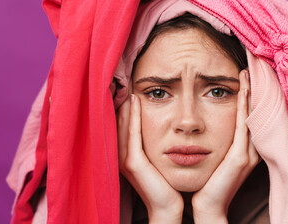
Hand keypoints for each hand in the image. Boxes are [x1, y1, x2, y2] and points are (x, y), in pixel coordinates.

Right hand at [117, 94, 183, 223]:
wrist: (168, 206)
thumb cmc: (167, 182)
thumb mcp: (158, 159)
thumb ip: (155, 143)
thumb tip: (163, 127)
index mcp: (128, 155)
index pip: (124, 126)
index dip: (125, 109)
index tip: (130, 90)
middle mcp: (123, 155)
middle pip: (119, 123)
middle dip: (122, 104)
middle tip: (125, 83)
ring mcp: (126, 159)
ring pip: (123, 126)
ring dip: (125, 106)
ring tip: (129, 87)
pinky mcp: (134, 163)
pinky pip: (132, 134)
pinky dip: (133, 117)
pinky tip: (135, 102)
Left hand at [191, 70, 259, 223]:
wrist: (208, 206)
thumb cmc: (206, 182)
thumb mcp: (212, 157)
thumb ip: (214, 141)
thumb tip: (203, 125)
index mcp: (242, 149)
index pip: (247, 117)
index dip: (246, 97)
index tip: (241, 78)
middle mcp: (250, 148)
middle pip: (254, 113)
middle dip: (252, 91)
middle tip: (248, 68)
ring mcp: (248, 152)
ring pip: (251, 115)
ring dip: (250, 94)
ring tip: (247, 73)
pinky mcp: (240, 157)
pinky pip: (243, 125)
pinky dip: (244, 106)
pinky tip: (242, 90)